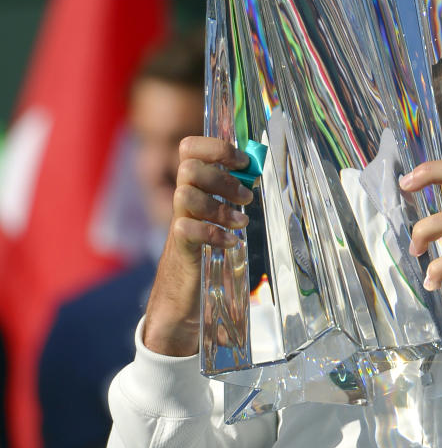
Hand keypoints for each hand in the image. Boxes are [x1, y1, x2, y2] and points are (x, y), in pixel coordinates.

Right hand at [143, 137, 253, 355]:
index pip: (189, 148)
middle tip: (246, 197)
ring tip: (242, 222)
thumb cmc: (207, 252)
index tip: (243, 163)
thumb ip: (232, 193)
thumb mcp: (220, 217)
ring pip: (185, 194)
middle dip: (223, 178)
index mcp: (193, 187)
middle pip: (189, 168)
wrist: (181, 300)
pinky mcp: (179, 250)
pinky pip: (187, 230)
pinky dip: (214, 233)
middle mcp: (181, 202)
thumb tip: (258, 170)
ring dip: (220, 206)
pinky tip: (231, 242)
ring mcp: (178, 224)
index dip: (216, 148)